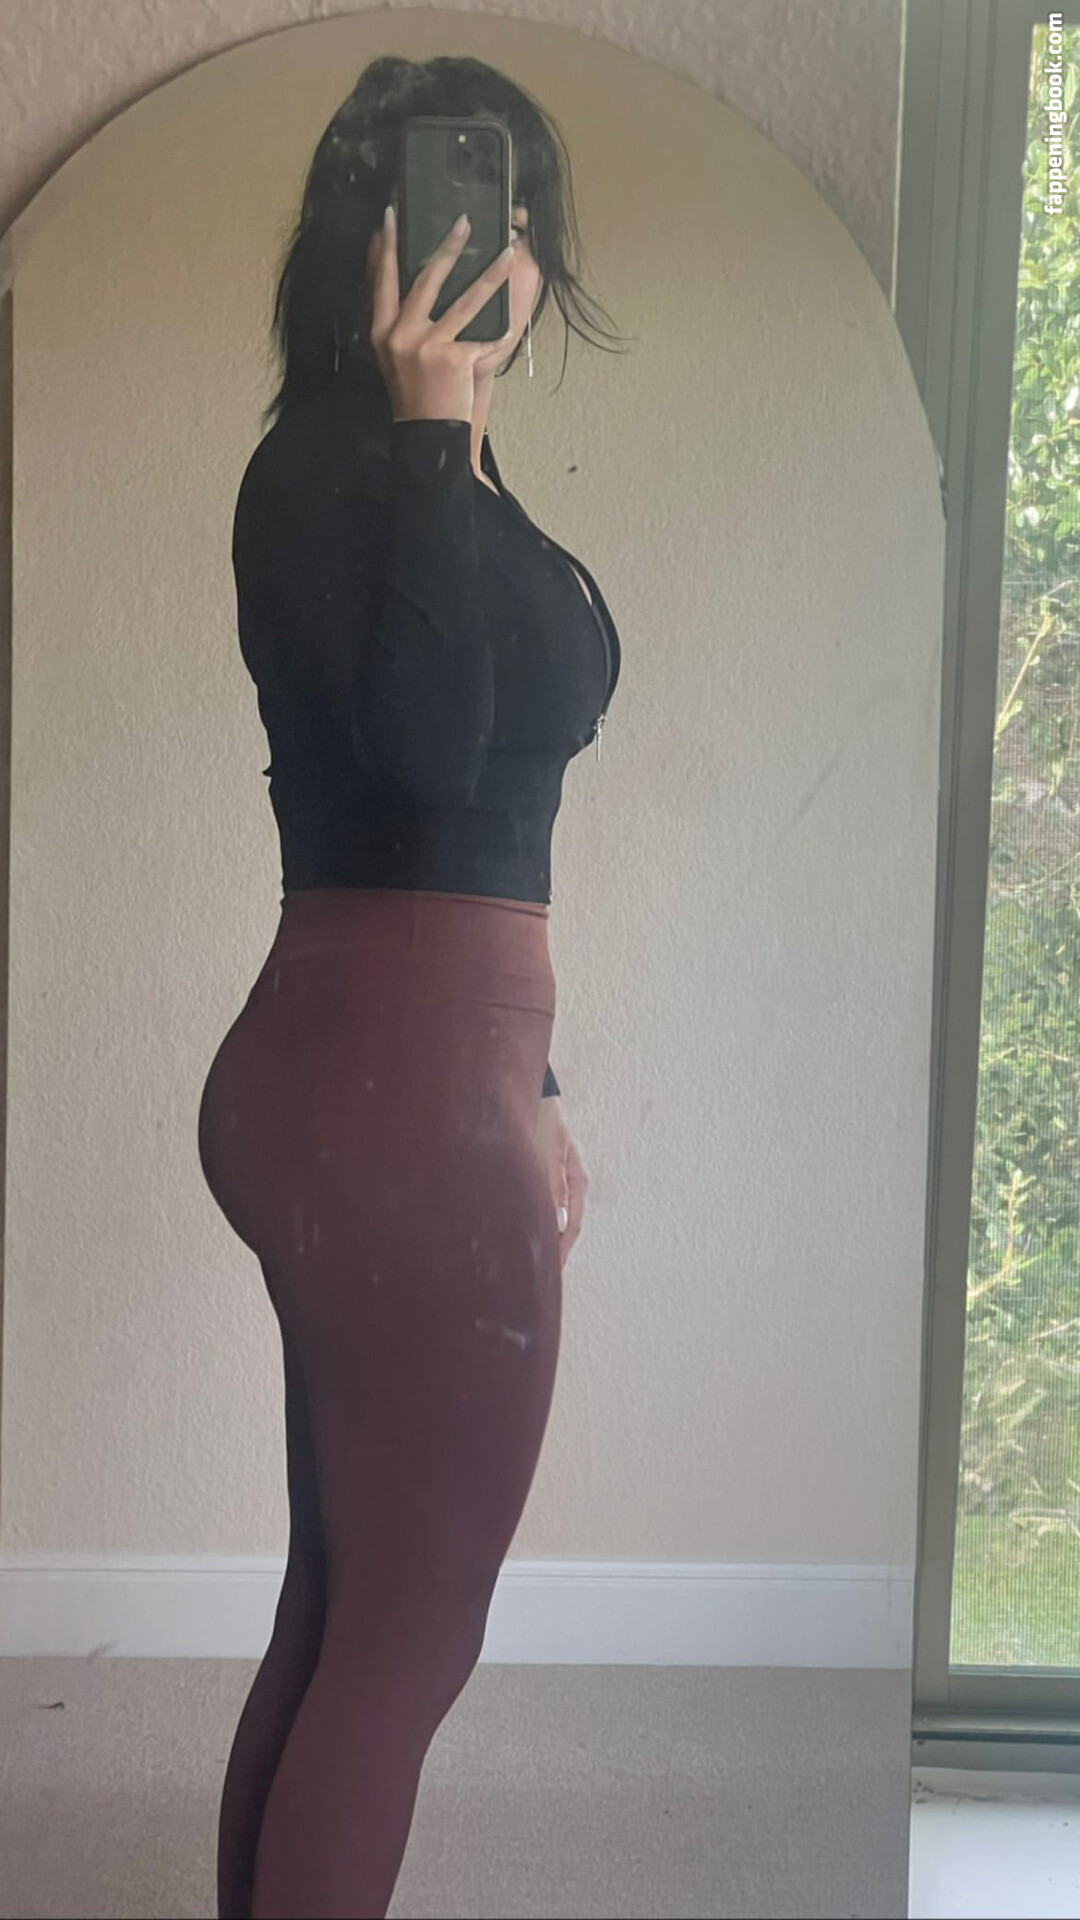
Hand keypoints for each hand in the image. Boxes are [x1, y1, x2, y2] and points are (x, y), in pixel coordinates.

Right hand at [368, 204, 514, 424]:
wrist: (425, 434)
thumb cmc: (413, 395)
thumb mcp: (393, 357)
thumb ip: (399, 322)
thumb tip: (415, 281)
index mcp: (382, 331)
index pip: (381, 280)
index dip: (385, 248)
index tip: (390, 217)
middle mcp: (401, 335)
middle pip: (425, 279)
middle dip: (446, 247)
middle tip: (463, 221)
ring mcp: (427, 347)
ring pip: (464, 301)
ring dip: (490, 275)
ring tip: (507, 253)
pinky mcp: (453, 360)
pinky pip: (484, 339)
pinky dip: (500, 334)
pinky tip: (515, 323)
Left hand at [535, 1097, 587, 1268]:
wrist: (532, 1094)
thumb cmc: (541, 1119)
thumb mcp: (547, 1151)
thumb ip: (552, 1183)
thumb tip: (560, 1221)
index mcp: (577, 1181)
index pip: (572, 1226)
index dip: (562, 1250)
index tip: (551, 1270)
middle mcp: (569, 1185)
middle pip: (563, 1226)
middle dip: (552, 1248)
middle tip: (536, 1274)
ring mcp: (556, 1182)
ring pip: (551, 1218)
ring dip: (542, 1235)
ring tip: (526, 1257)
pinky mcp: (541, 1177)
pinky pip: (539, 1206)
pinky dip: (532, 1220)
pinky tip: (519, 1229)